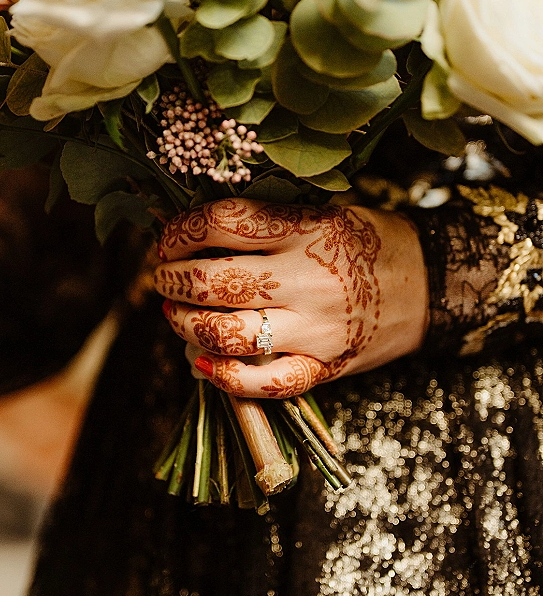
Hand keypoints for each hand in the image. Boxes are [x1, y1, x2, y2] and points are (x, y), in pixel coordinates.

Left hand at [154, 198, 428, 397]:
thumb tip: (196, 232)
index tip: (166, 240)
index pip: (222, 223)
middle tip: (163, 278)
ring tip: (175, 314)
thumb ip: (270, 221)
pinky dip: (224, 378)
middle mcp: (307, 279)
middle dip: (172, 280)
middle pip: (214, 282)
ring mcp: (314, 329)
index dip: (180, 231)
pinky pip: (264, 383)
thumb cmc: (372, 243)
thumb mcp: (326, 212)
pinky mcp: (323, 366)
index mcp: (306, 230)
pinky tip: (202, 365)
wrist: (431, 286)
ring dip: (185, 325)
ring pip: (227, 333)